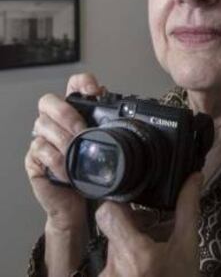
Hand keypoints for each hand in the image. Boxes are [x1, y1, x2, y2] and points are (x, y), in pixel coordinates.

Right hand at [25, 72, 103, 231]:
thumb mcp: (105, 147)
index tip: (94, 90)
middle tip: (82, 130)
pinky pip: (40, 150)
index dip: (81, 82)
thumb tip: (119, 106)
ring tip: (77, 153)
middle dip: (67, 114)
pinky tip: (68, 170)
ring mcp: (42, 139)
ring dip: (63, 139)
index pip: (73, 86)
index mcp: (74, 113)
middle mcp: (55, 122)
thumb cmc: (92, 172)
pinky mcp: (34, 158)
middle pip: (48, 101)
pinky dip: (56, 160)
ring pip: (43, 125)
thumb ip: (108, 125)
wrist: (80, 205)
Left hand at [96, 172, 202, 276]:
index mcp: (136, 253)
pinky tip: (145, 268)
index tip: (135, 203)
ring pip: (112, 245)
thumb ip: (187, 209)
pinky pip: (111, 263)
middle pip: (113, 227)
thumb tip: (194, 175)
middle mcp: (115, 266)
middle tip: (153, 228)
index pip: (107, 213)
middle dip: (132, 223)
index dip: (118, 203)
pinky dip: (126, 261)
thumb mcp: (188, 248)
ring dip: (130, 242)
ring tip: (153, 252)